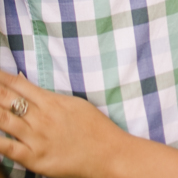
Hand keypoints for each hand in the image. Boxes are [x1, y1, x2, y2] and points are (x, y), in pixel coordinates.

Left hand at [0, 71, 125, 177]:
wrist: (107, 152)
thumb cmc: (94, 127)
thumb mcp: (74, 103)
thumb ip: (50, 96)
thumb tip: (28, 84)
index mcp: (51, 101)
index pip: (19, 85)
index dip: (2, 78)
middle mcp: (41, 117)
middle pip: (9, 100)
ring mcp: (37, 138)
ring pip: (5, 121)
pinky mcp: (36, 159)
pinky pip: (10, 149)